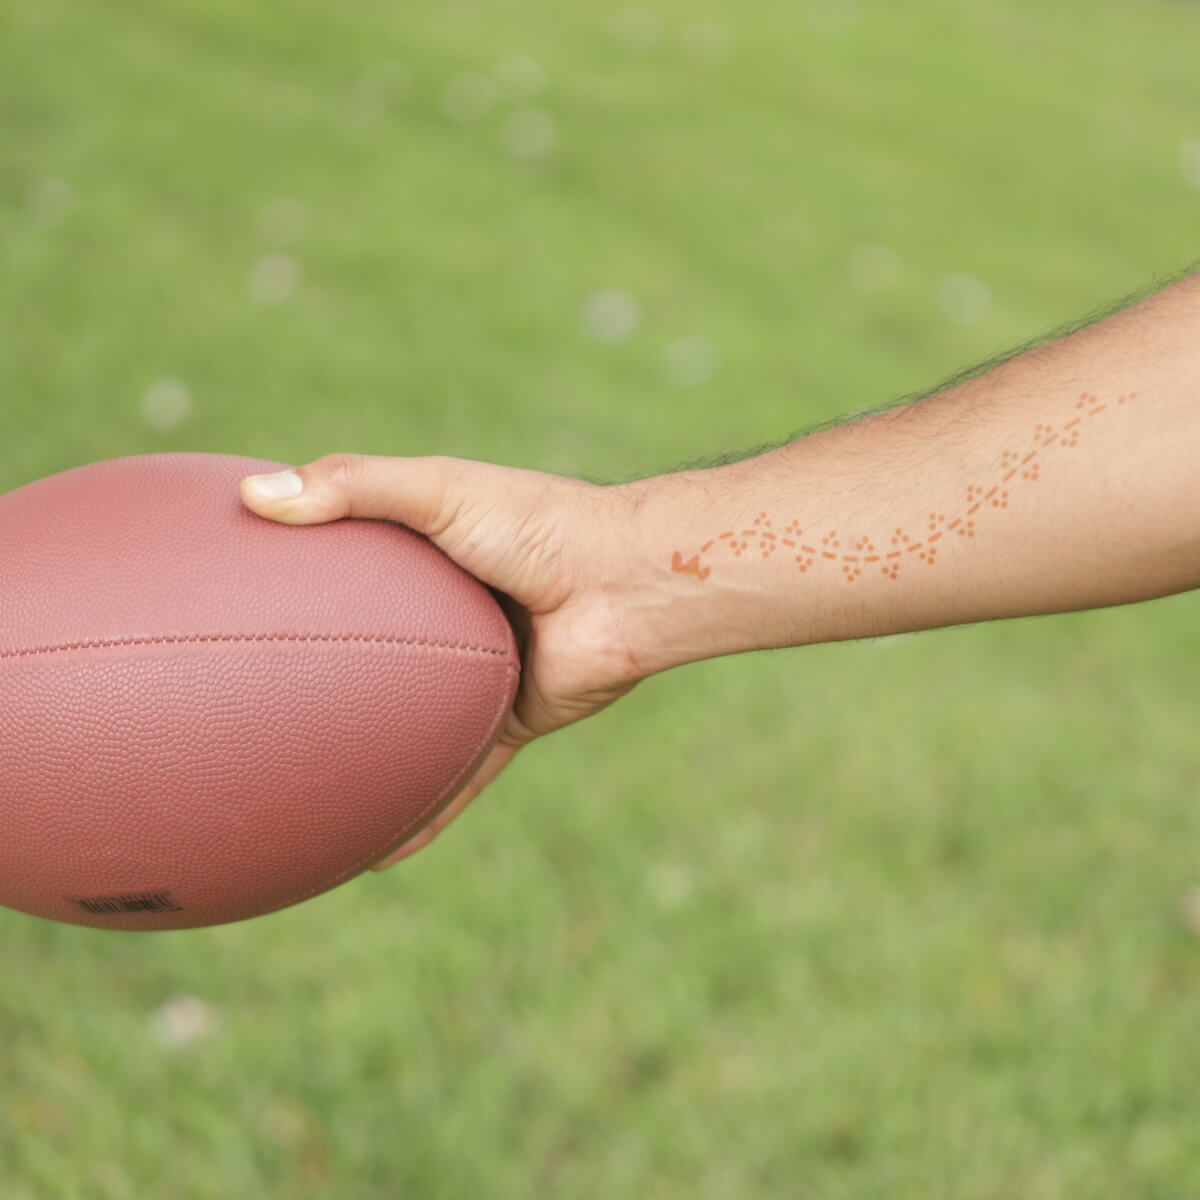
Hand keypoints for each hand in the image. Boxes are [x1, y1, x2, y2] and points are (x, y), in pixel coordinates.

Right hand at [240, 454, 642, 865]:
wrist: (626, 584)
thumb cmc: (538, 525)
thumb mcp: (439, 489)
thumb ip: (354, 487)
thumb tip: (253, 498)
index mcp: (422, 562)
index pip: (341, 576)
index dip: (289, 588)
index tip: (226, 604)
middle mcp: (444, 621)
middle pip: (366, 662)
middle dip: (314, 688)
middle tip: (242, 709)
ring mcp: (474, 677)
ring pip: (406, 733)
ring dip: (362, 765)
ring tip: (297, 797)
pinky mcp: (508, 720)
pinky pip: (459, 780)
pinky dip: (423, 817)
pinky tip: (376, 855)